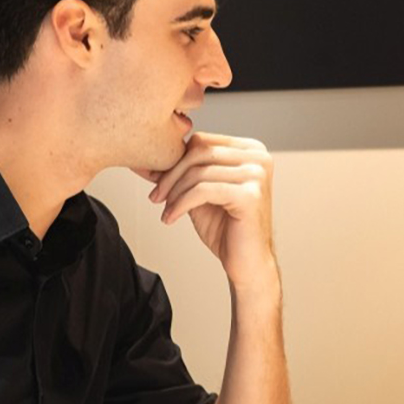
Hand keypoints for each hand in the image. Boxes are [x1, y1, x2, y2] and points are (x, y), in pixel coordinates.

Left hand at [137, 132, 276, 288]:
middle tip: (157, 197)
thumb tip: (145, 158)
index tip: (156, 181)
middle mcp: (258, 157)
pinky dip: (181, 204)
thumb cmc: (226, 228)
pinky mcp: (250, 195)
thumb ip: (179, 173)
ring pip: (199, 172)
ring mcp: (256, 175)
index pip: (201, 141)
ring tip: (167, 210)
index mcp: (250, 150)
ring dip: (175, 193)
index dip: (174, 160)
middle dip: (171, 175)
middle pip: (199, 152)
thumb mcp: (198, 193)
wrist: (247, 262)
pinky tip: (172, 218)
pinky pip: (203, 190)